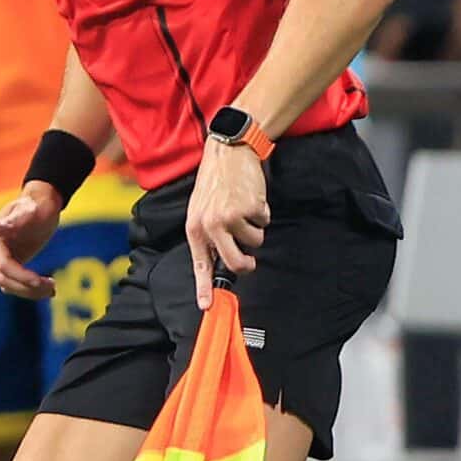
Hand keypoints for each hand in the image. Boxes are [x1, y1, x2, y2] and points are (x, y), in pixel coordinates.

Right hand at [0, 183, 61, 298]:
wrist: (41, 204)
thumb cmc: (37, 205)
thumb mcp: (29, 212)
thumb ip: (12, 221)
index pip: (3, 265)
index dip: (21, 277)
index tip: (42, 282)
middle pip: (2, 278)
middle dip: (26, 287)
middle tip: (53, 287)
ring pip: (7, 285)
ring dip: (29, 291)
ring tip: (53, 289)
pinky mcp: (5, 263)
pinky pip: (13, 283)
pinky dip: (29, 289)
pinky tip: (48, 289)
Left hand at [187, 141, 269, 308]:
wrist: (227, 154)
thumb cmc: (216, 183)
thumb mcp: (202, 209)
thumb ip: (210, 235)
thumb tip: (223, 261)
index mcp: (195, 228)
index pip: (201, 264)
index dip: (204, 288)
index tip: (207, 306)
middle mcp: (210, 225)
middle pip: (237, 263)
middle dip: (248, 264)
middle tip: (251, 260)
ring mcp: (230, 217)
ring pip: (255, 242)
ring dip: (256, 228)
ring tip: (245, 209)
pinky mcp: (249, 208)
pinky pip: (264, 223)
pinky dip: (263, 212)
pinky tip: (251, 197)